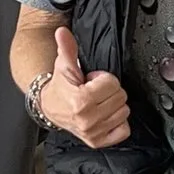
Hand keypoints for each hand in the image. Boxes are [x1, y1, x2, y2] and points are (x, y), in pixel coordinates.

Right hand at [42, 27, 130, 147]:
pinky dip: (118, 123)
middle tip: (94, 91)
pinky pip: (124, 130)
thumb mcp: (64, 65)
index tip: (91, 81)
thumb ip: (66, 47)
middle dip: (109, 91)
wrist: (49, 107)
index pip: (112, 83)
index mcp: (81, 100)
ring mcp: (93, 132)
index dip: (102, 78)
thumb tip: (62, 32)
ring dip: (113, 105)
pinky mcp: (97, 142)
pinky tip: (105, 115)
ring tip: (97, 102)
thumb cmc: (60, 87)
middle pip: (120, 97)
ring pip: (124, 112)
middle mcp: (88, 119)